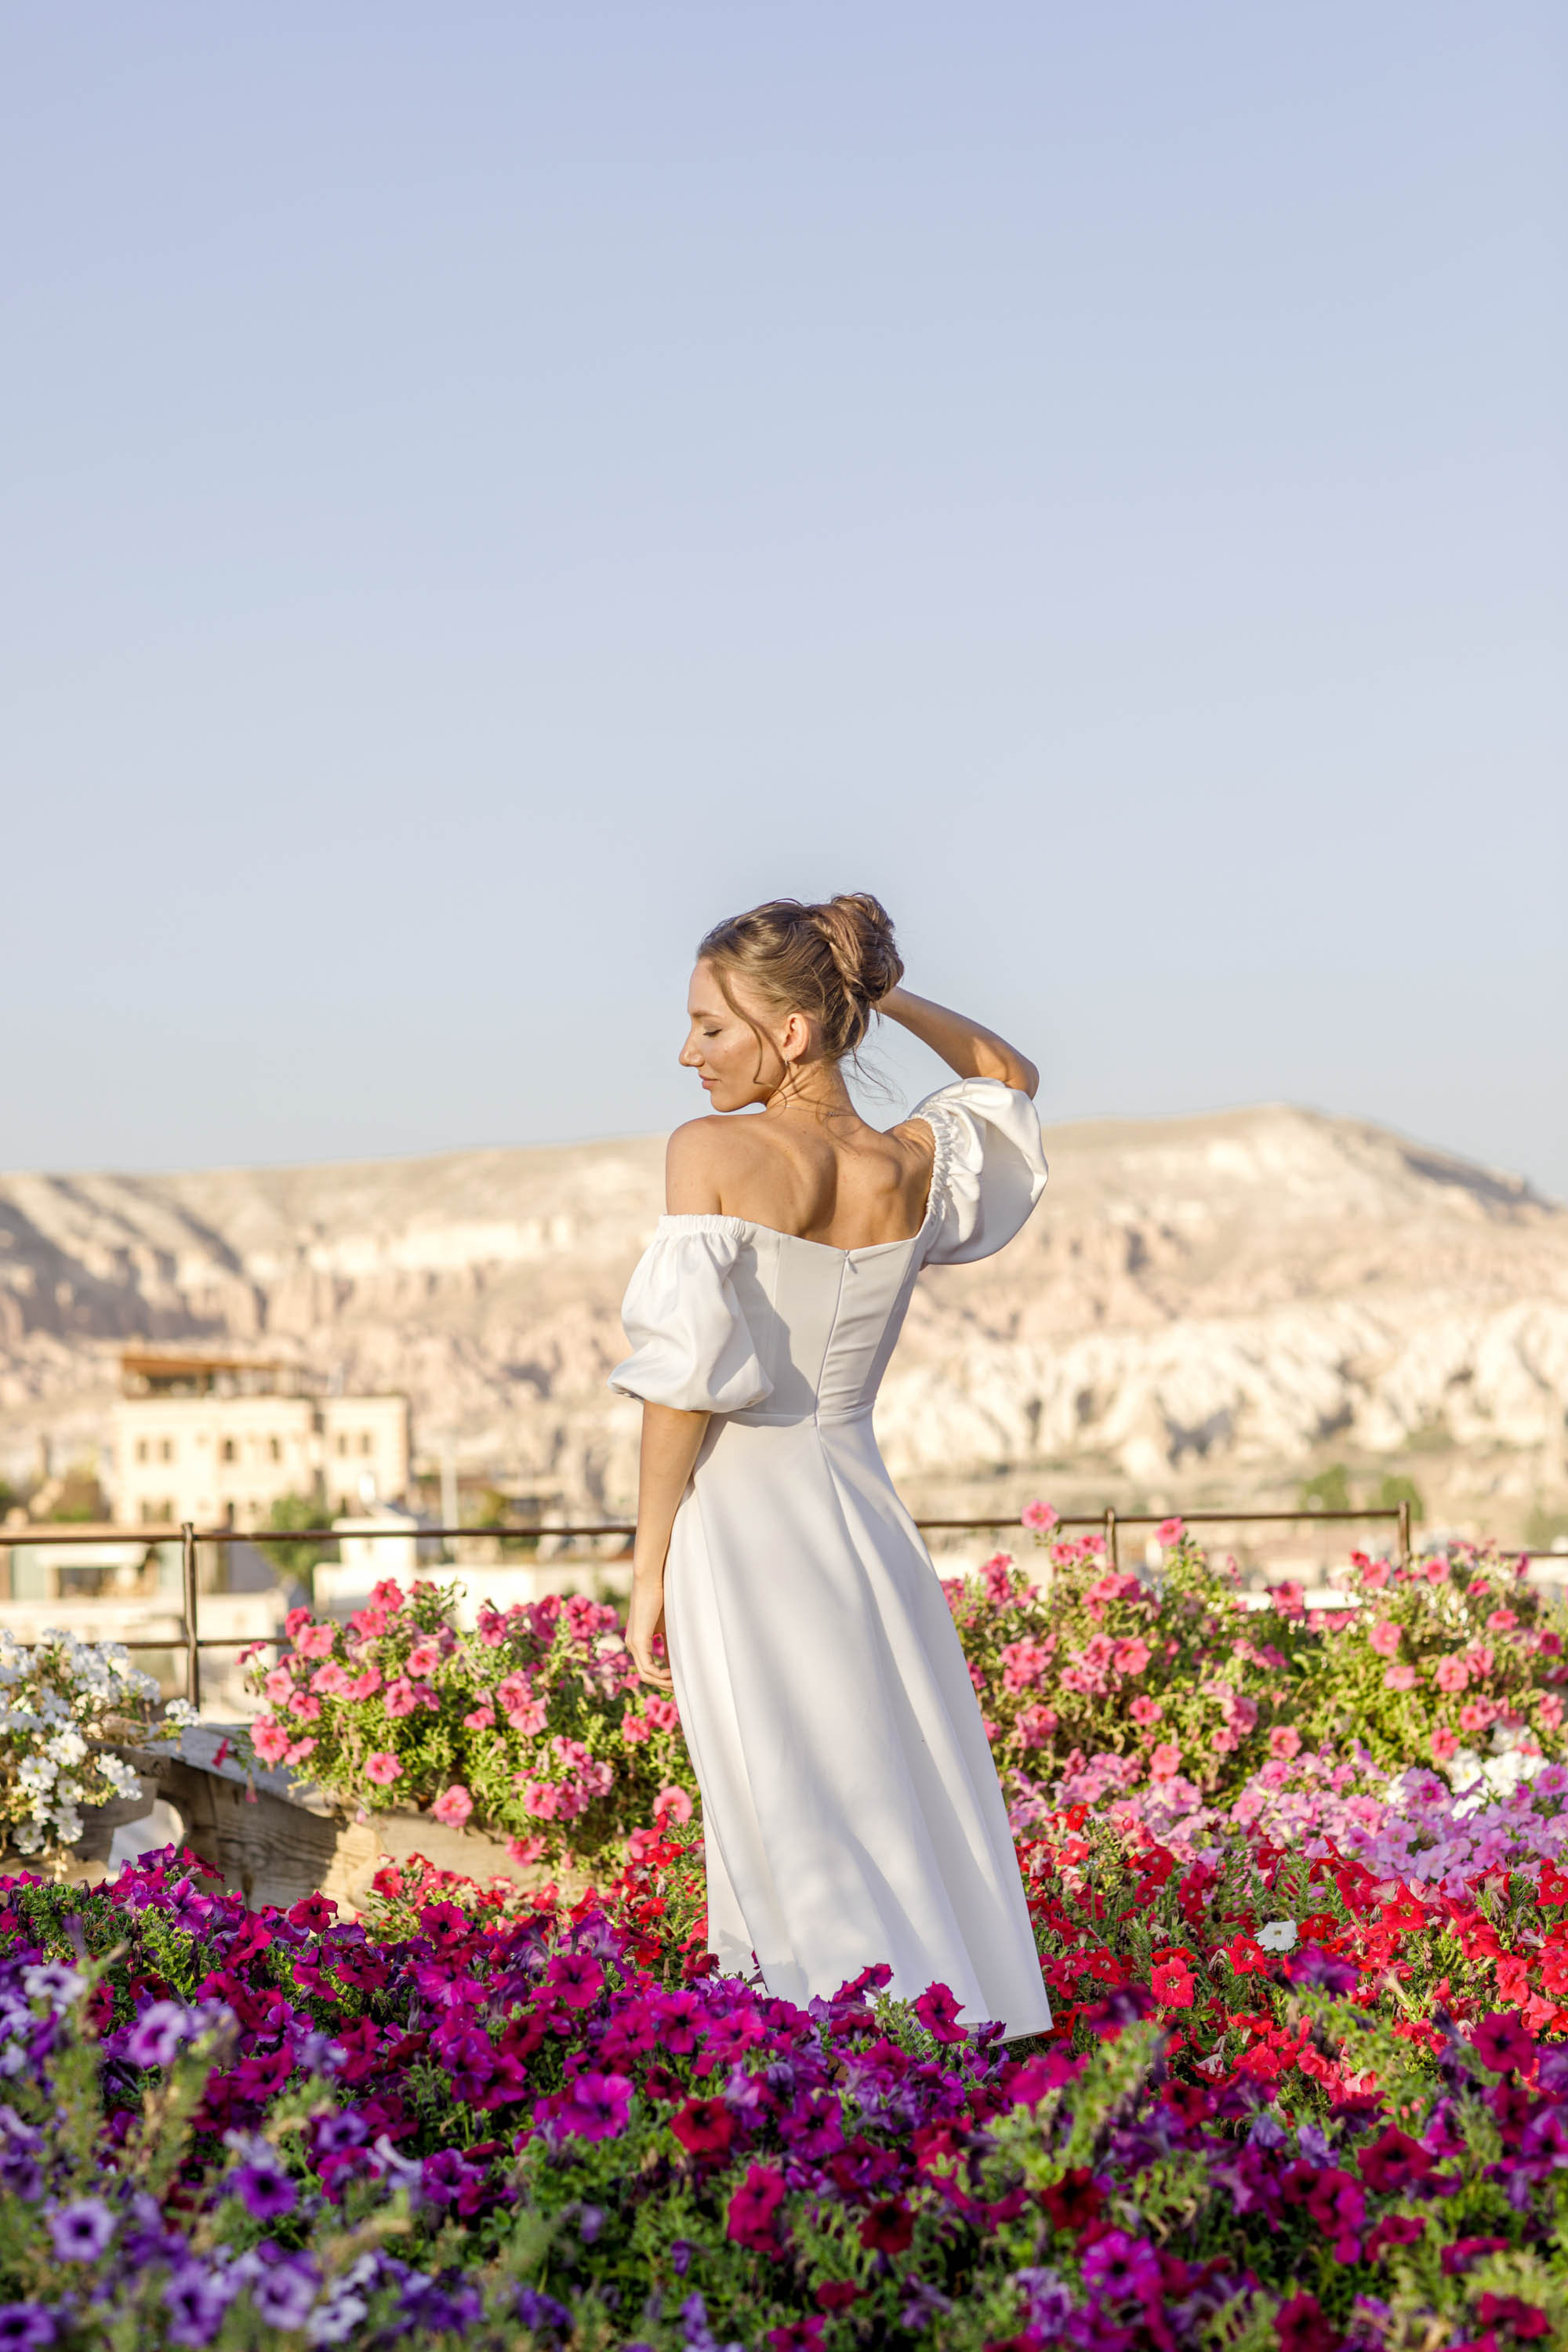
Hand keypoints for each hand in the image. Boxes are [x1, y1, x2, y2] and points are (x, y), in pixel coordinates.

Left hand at [625, 1574, 673, 1688]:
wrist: (652, 1579)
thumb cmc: (661, 1597)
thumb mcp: (667, 1626)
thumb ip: (669, 1644)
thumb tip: (676, 1662)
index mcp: (638, 1641)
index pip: (648, 1669)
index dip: (664, 1679)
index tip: (680, 1682)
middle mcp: (632, 1645)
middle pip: (646, 1676)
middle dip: (664, 1685)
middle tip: (681, 1688)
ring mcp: (633, 1644)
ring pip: (646, 1675)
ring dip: (663, 1682)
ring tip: (679, 1682)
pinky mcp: (638, 1641)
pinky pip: (648, 1668)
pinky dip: (661, 1674)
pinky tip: (673, 1673)